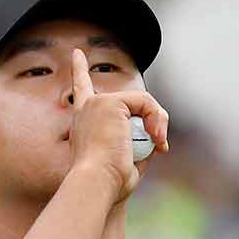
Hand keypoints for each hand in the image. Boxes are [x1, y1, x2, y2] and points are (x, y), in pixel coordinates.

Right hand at [67, 48, 167, 202]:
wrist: (97, 183)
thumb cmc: (109, 183)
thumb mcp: (126, 162)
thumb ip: (138, 143)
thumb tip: (155, 137)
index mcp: (83, 124)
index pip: (82, 92)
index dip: (80, 72)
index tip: (77, 54)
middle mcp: (86, 109)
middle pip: (130, 102)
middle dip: (152, 120)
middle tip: (161, 145)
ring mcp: (97, 103)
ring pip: (142, 102)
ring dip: (158, 124)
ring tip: (159, 145)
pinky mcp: (111, 103)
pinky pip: (146, 103)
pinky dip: (156, 120)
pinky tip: (156, 138)